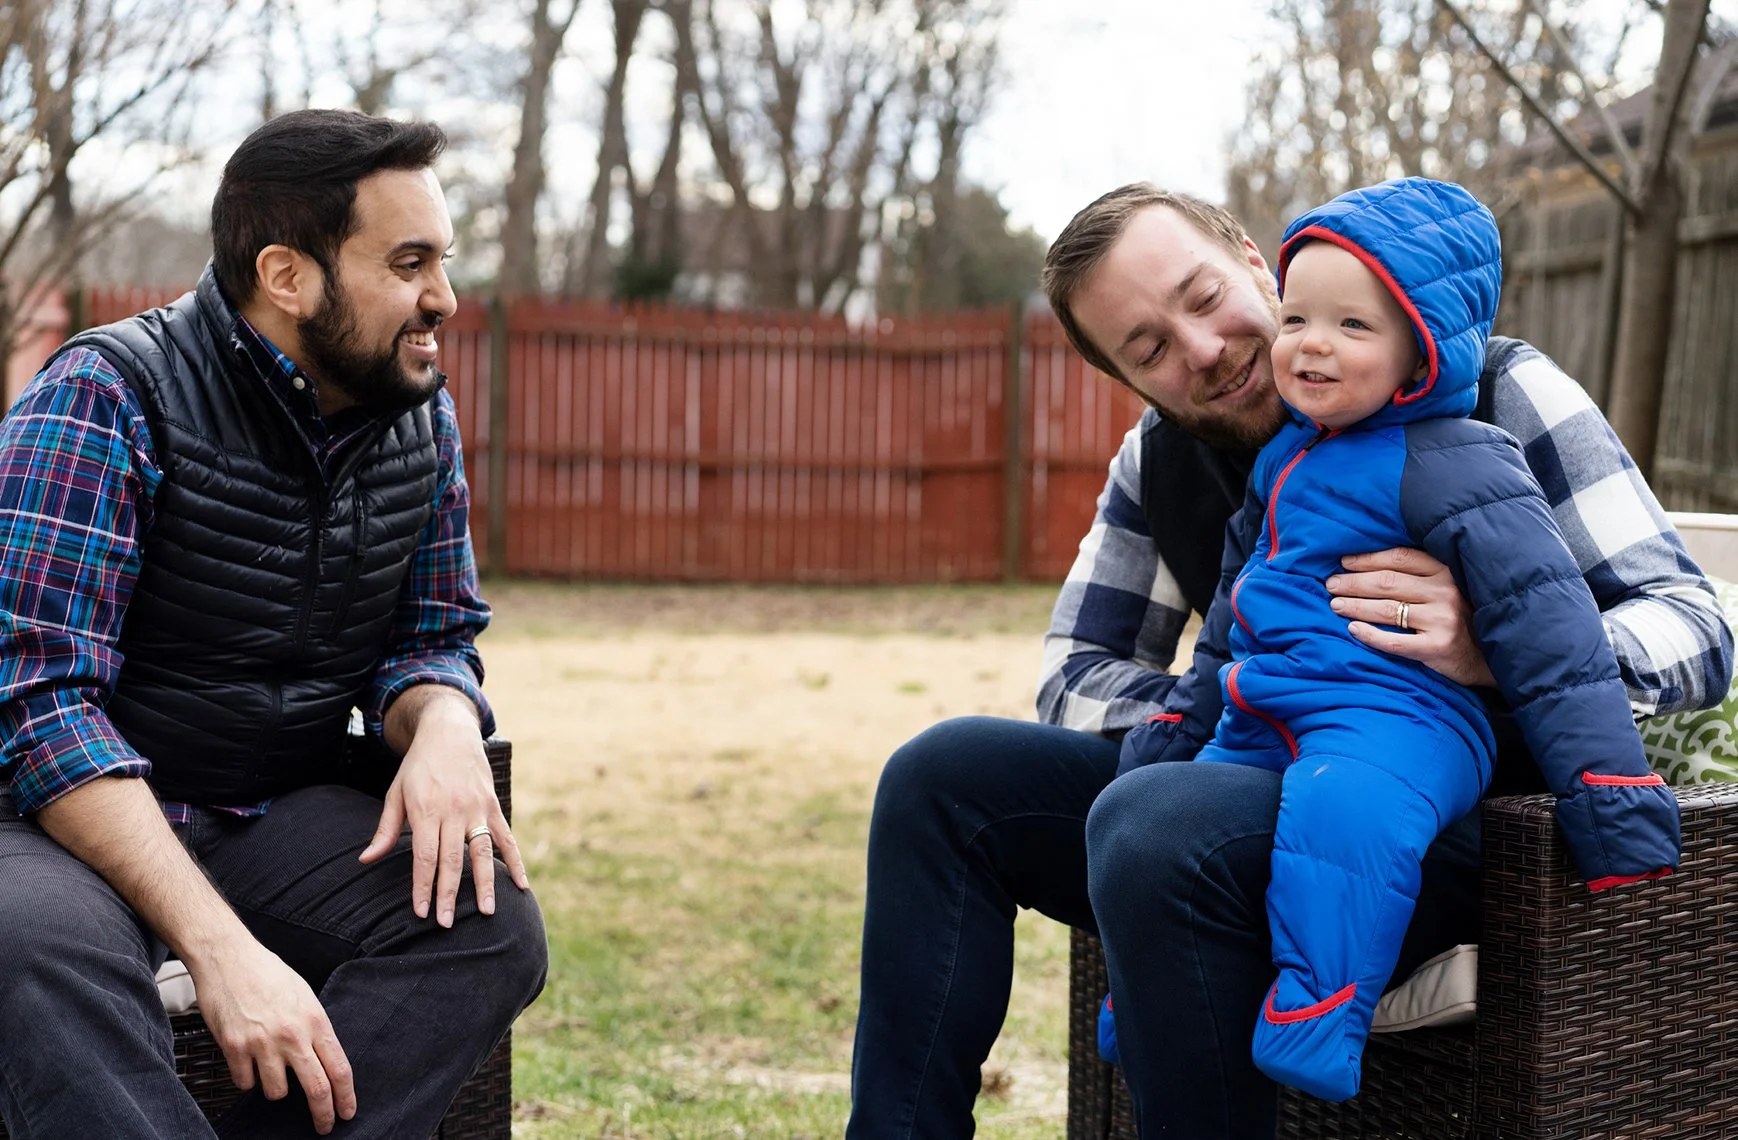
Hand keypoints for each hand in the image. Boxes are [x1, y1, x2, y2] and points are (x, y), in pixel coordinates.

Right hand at [190, 940, 355, 1133]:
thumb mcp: (304, 996)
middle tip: (324, 1126)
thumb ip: (314, 1028)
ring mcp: (262, 1043)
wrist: (228, 957)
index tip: (347, 1112)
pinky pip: (244, 1083)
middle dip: (323, 1114)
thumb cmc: (268, 974)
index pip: (339, 1068)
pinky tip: (246, 1060)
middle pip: (316, 1088)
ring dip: (275, 1088)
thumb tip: (323, 1059)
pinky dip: (246, 1078)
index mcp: (315, 1021)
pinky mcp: (234, 1047)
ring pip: (276, 1092)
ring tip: (269, 1067)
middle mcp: (292, 1035)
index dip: (346, 1097)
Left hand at [358, 695, 527, 925]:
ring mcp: (477, 809)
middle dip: (449, 894)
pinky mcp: (492, 807)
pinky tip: (521, 886)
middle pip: (452, 860)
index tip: (421, 912)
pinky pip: (506, 839)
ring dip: (486, 884)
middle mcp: (453, 811)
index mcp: (426, 810)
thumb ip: (385, 829)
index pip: (424, 856)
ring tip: (488, 912)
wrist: (450, 732)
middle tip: (447, 924)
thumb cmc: (419, 766)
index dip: (423, 885)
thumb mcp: (396, 792)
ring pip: (483, 853)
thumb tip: (365, 860)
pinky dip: (516, 862)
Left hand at [1326, 547, 1496, 687]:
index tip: (1344, 562)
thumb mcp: (1448, 588)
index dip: (1367, 559)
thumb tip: (1368, 567)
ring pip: (1386, 609)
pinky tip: (1352, 630)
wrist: (1492, 658)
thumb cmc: (1462, 619)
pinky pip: (1394, 641)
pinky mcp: (1438, 647)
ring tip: (1334, 605)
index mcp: (1446, 572)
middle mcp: (1445, 592)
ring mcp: (1442, 620)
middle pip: (1387, 582)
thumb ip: (1420, 576)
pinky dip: (1370, 635)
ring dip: (1355, 605)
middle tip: (1330, 585)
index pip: (1399, 558)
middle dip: (1353, 582)